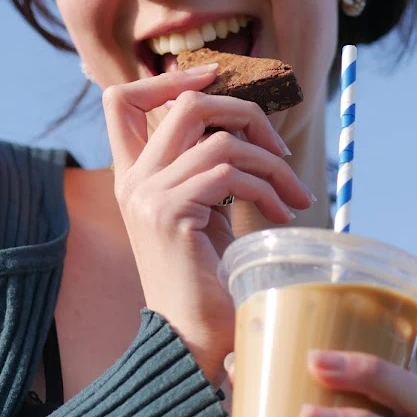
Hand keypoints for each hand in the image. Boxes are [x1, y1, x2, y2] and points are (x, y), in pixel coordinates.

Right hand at [103, 65, 313, 385]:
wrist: (193, 342)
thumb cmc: (206, 279)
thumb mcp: (202, 209)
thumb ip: (204, 166)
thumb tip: (244, 125)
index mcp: (132, 175)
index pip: (122, 100)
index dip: (169, 78)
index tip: (216, 74)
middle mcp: (131, 181)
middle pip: (185, 104)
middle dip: (244, 112)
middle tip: (279, 147)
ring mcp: (147, 196)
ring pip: (219, 138)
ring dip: (269, 161)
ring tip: (293, 196)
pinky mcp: (170, 214)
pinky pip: (229, 173)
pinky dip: (267, 186)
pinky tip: (282, 213)